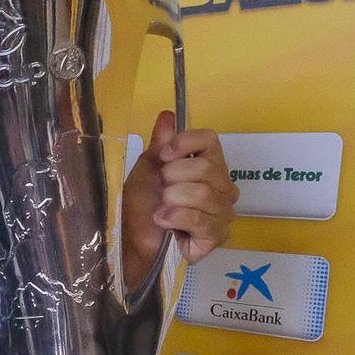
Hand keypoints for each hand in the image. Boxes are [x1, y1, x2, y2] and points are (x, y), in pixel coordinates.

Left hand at [122, 110, 238, 271]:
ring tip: (160, 208)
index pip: (210, 140)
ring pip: (204, 193)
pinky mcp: (217, 236)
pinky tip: (164, 221)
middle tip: (161, 190)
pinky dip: (176, 218)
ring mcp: (223, 212)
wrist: (132, 239)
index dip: (185, 143)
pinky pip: (202, 220)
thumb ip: (161, 142)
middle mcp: (222, 186)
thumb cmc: (141, 204)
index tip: (163, 155)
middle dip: (173, 178)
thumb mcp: (148, 168)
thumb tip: (167, 115)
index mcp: (208, 165)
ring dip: (172, 199)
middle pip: (206, 168)